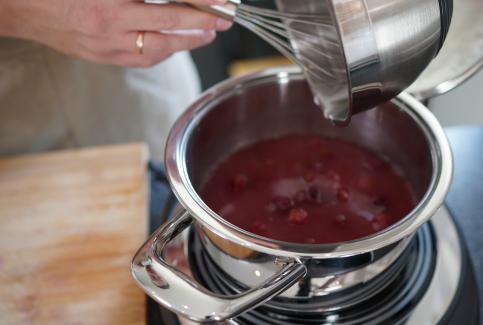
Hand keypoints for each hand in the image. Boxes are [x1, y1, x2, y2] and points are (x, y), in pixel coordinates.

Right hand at [0, 0, 232, 66]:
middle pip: (168, 33)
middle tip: (221, 23)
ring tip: (202, 35)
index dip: (198, 8)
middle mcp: (108, 28)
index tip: (220, 6)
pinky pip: (137, 60)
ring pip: (156, 52)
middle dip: (200, 29)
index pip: (169, 8)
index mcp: (110, 4)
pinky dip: (160, 52)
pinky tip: (171, 45)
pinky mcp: (96, 57)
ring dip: (184, 44)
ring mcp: (102, 47)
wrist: (15, 3)